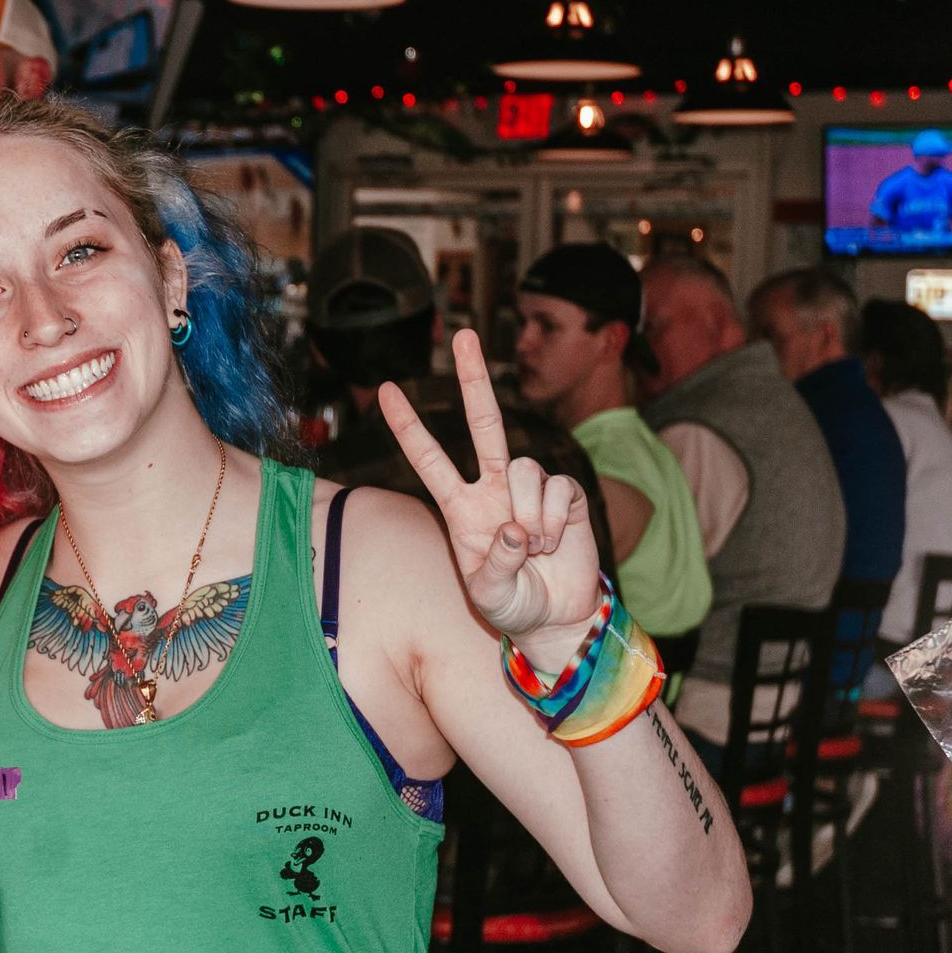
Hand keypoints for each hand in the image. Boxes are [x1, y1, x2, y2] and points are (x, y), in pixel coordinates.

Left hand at [379, 329, 600, 668]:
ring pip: (525, 466)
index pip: (428, 458)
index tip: (385, 390)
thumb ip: (495, 565)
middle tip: (463, 334)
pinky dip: (554, 518)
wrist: (555, 618)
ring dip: (529, 511)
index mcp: (460, 507)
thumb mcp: (489, 594)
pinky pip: (558, 488)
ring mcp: (529, 490)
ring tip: (534, 547)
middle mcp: (492, 488)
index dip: (408, 426)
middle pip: (484, 423)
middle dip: (474, 379)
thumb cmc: (511, 604)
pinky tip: (553, 543)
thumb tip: (515, 528)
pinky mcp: (566, 498)